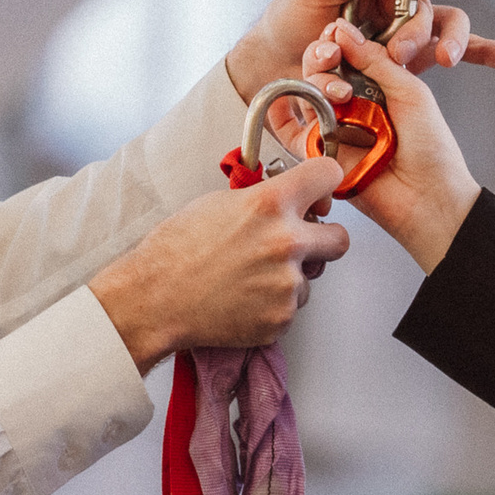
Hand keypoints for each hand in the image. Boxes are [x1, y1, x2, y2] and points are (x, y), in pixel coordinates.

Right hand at [90, 156, 349, 368]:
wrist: (154, 300)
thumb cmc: (175, 251)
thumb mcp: (218, 204)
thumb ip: (263, 199)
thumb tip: (291, 201)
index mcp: (270, 204)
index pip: (328, 175)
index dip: (324, 184)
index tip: (318, 194)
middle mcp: (286, 243)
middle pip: (340, 238)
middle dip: (323, 240)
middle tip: (299, 245)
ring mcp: (286, 285)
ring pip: (312, 278)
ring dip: (290, 277)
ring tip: (249, 278)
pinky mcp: (281, 318)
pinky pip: (291, 307)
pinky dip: (273, 305)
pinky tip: (243, 299)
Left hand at [224, 0, 494, 101]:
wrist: (275, 63)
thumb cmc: (290, 14)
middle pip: (432, 0)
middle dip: (422, 25)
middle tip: (402, 49)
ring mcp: (405, 27)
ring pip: (442, 29)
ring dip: (445, 45)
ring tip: (440, 63)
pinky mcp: (408, 60)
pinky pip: (447, 52)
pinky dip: (482, 53)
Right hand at [299, 20, 481, 271]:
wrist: (429, 200)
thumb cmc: (431, 151)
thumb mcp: (410, 93)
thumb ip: (375, 60)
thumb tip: (344, 33)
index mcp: (381, 85)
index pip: (349, 53)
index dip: (338, 41)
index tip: (334, 31)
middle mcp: (356, 104)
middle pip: (323, 71)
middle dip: (322, 59)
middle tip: (331, 57)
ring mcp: (337, 127)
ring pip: (307, 94)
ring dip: (312, 85)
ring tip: (333, 91)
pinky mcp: (320, 153)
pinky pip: (293, 132)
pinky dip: (281, 115)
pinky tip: (278, 100)